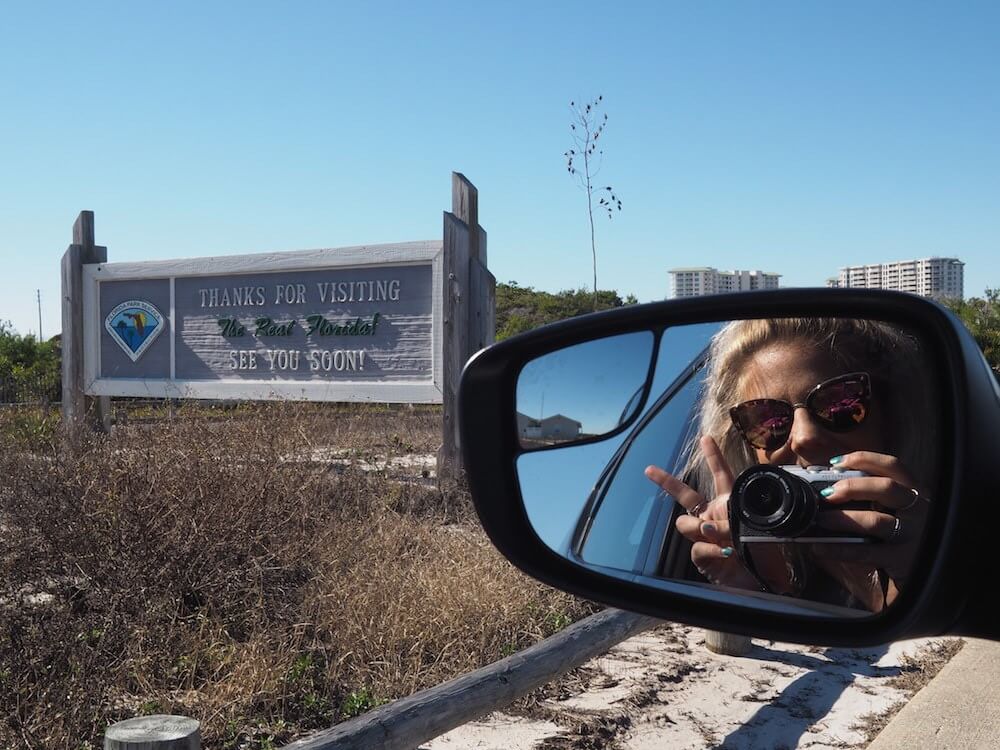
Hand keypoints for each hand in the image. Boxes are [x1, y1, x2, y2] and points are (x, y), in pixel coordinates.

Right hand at [644, 436, 793, 592]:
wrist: (766, 584)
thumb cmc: (768, 554)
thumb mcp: (754, 530)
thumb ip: (728, 524)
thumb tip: (705, 528)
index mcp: (730, 504)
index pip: (721, 476)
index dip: (713, 456)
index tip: (706, 438)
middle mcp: (714, 517)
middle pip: (685, 495)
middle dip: (666, 481)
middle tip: (648, 470)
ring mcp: (706, 537)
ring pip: (685, 523)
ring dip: (701, 528)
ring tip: (722, 538)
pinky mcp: (702, 557)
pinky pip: (697, 547)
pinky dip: (711, 550)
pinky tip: (726, 554)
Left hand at [809, 451, 929, 608]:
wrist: (932, 573)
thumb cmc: (906, 536)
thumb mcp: (900, 510)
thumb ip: (875, 496)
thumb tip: (829, 486)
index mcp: (915, 492)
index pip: (893, 466)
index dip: (864, 459)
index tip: (836, 462)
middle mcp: (918, 509)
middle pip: (886, 487)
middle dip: (852, 487)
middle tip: (827, 493)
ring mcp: (913, 534)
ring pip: (875, 520)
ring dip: (842, 518)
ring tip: (820, 519)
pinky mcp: (902, 559)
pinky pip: (865, 552)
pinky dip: (838, 549)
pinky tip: (820, 547)